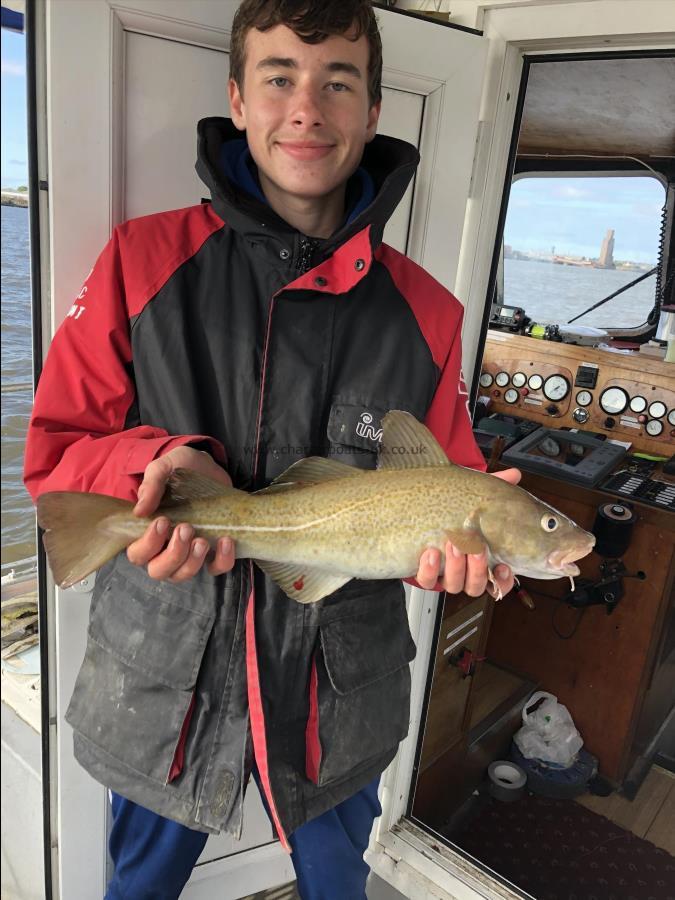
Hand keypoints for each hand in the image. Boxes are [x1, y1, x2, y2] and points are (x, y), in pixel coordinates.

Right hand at [127, 446, 234, 581]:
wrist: (208, 466)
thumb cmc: (180, 469)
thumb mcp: (163, 468)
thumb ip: (151, 485)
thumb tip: (139, 511)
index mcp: (147, 532)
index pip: (138, 553)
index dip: (147, 544)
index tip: (162, 521)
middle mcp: (165, 548)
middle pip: (159, 571)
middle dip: (173, 554)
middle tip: (186, 529)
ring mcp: (189, 553)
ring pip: (183, 574)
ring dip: (193, 561)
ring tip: (203, 540)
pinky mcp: (213, 551)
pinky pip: (216, 568)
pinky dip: (222, 560)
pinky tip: (226, 541)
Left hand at [414, 468, 520, 598]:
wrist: (422, 511)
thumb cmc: (455, 510)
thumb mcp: (475, 497)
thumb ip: (495, 487)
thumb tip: (514, 475)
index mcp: (483, 559)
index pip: (500, 581)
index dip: (504, 580)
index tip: (504, 567)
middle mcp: (464, 571)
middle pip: (477, 585)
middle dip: (477, 568)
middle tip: (476, 547)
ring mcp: (444, 573)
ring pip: (454, 585)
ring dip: (455, 566)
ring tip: (453, 543)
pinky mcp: (424, 573)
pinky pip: (427, 581)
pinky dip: (429, 570)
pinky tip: (430, 553)